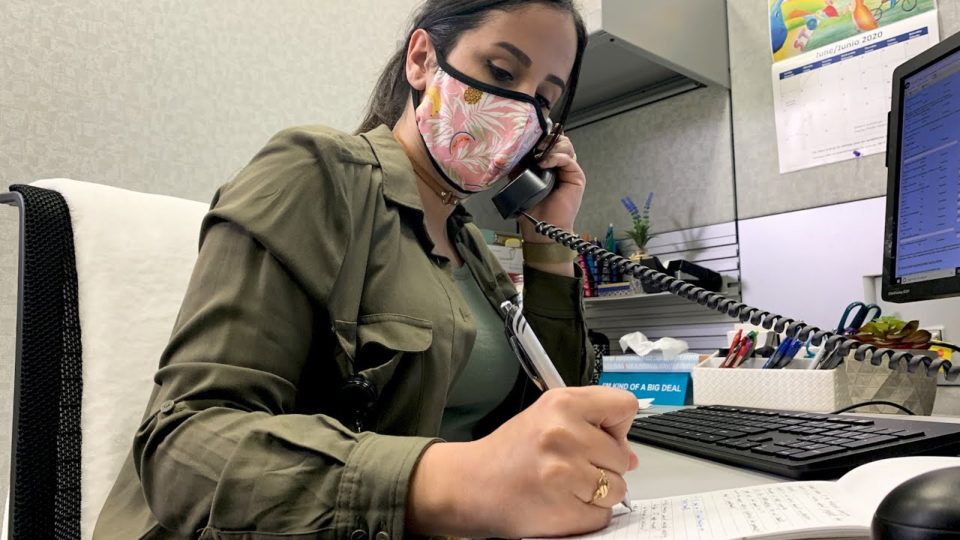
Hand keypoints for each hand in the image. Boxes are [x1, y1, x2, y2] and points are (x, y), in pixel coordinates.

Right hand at [406, 386, 638, 537]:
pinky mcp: (565, 509)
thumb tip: (630, 455)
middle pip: (623, 454)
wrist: (470, 485)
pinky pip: (602, 515)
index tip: (600, 435)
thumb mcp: (546, 417)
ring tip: (564, 485)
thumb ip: (590, 424)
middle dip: (603, 464)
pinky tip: (561, 503)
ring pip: (617, 487)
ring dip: (597, 493)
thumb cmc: (509, 453)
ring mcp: (565, 472)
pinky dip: (586, 515)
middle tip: (568, 465)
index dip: (616, 426)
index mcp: (562, 403)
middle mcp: (564, 433)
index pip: (624, 406)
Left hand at [519, 134, 584, 238]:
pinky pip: (568, 159)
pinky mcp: (576, 177)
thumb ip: (517, 166)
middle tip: (535, 146)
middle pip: (560, 140)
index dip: (542, 136)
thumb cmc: (532, 209)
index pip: (549, 142)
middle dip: (547, 139)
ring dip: (552, 146)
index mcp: (548, 164)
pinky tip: (544, 163)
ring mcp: (569, 170)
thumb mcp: (519, 182)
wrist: (541, 227)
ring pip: (566, 146)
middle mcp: (560, 165)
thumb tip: (509, 152)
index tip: (531, 135)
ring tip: (538, 156)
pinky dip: (556, 157)